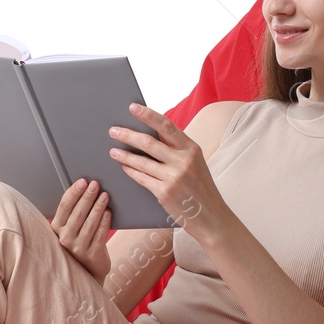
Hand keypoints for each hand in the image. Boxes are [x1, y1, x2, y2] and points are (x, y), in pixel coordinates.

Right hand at [50, 178, 111, 281]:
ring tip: (105, 195)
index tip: (83, 181)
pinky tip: (108, 212)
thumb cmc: (80, 242)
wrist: (88, 270)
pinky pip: (100, 235)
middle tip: (95, 184)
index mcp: (56, 228)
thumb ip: (74, 212)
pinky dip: (105, 222)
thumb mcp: (72, 228)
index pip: (64, 206)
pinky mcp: (92, 255)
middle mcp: (64, 238)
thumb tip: (85, 188)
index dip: (74, 192)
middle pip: (77, 213)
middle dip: (87, 197)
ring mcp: (78, 248)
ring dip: (98, 207)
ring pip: (89, 223)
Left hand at [108, 102, 219, 232]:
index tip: (132, 107)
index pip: (166, 126)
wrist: (211, 216)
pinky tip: (124, 166)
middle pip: (149, 143)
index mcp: (191, 148)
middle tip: (113, 130)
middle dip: (127, 135)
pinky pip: (142, 178)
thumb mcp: (194, 162)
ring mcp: (174, 177)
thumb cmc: (199, 187)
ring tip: (113, 151)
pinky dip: (131, 171)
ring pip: (142, 161)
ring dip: (124, 155)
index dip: (148, 115)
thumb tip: (149, 135)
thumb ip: (176, 149)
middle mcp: (183, 161)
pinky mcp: (165, 193)